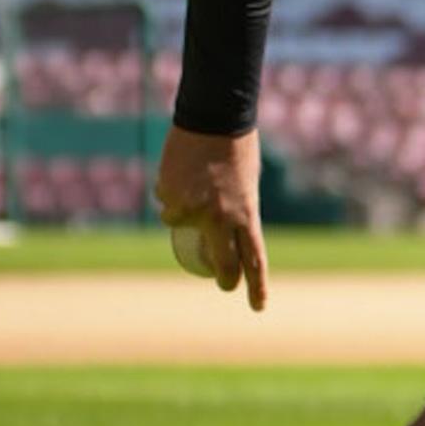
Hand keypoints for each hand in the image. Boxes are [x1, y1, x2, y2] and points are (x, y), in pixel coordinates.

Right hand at [155, 124, 269, 310]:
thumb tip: (222, 234)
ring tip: (196, 182)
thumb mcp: (245, 186)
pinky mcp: (170, 197)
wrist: (215, 119)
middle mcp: (220, 219)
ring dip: (183, 212)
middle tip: (225, 284)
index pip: (254, 259)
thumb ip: (236, 211)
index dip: (256, 286)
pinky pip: (167, 202)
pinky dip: (170, 193)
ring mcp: (193, 210)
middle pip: (222, 262)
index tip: (258, 306)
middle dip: (225, 277)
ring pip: (180, 225)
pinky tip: (181, 172)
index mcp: (247, 214)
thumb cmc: (236, 148)